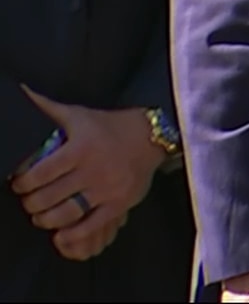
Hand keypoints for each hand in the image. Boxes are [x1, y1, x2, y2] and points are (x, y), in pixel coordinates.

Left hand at [11, 89, 163, 260]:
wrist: (153, 136)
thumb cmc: (110, 125)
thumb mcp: (79, 114)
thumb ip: (48, 107)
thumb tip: (21, 91)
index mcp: (80, 148)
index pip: (40, 174)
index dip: (23, 183)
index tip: (18, 184)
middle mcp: (93, 169)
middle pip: (49, 197)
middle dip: (31, 203)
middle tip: (28, 201)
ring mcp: (107, 188)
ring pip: (66, 213)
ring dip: (45, 219)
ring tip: (40, 216)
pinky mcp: (120, 203)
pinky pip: (91, 225)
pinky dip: (72, 234)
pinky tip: (60, 234)